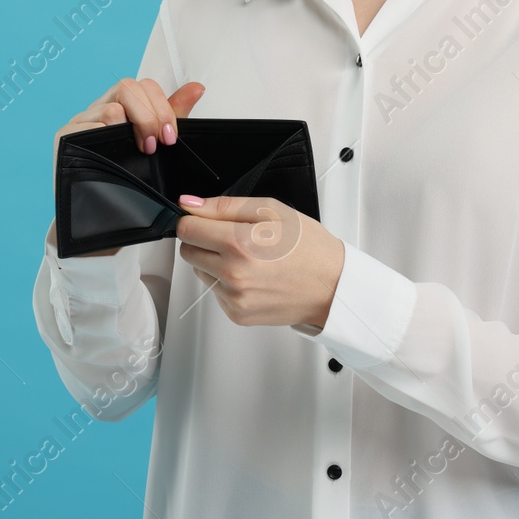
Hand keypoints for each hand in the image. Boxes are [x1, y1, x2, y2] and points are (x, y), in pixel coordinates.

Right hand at [47, 77, 207, 256]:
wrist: (103, 219)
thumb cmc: (129, 181)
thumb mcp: (156, 145)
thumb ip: (173, 115)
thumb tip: (197, 88)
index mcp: (120, 108)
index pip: (142, 86)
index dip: (161, 106)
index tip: (170, 137)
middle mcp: (98, 110)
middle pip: (127, 87)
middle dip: (151, 116)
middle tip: (158, 145)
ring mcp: (80, 122)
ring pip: (112, 108)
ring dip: (132, 130)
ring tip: (140, 153)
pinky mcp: (64, 138)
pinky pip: (90, 125)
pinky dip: (107, 137)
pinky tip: (115, 157)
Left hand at [175, 194, 345, 328]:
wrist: (332, 286)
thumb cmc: (308, 247)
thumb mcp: (270, 210)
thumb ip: (224, 206)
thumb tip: (190, 204)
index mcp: (239, 244)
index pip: (185, 229)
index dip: (193, 219)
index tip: (205, 219)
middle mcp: (232, 274)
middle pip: (188, 251)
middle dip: (202, 240)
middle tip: (232, 237)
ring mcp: (234, 298)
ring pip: (200, 272)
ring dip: (214, 262)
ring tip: (247, 258)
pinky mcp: (237, 314)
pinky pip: (215, 292)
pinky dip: (226, 283)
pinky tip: (252, 276)